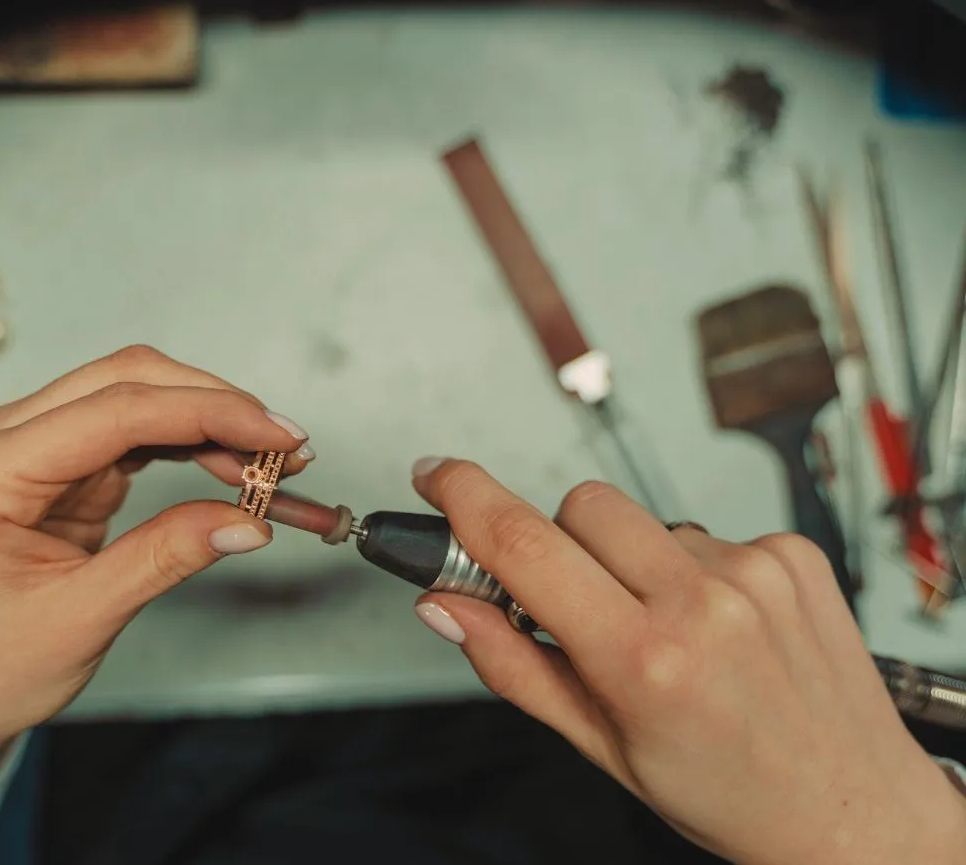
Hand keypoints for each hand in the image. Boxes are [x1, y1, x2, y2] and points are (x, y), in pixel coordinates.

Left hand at [0, 346, 313, 826]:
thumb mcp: (80, 618)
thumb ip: (165, 558)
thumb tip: (249, 523)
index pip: (115, 410)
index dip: (208, 413)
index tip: (278, 437)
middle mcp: (0, 440)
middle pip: (126, 381)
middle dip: (215, 405)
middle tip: (287, 447)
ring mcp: (28, 445)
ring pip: (135, 395)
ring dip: (207, 419)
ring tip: (269, 461)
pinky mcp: (58, 462)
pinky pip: (134, 430)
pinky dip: (188, 443)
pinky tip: (230, 466)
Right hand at [410, 461, 965, 864]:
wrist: (851, 811)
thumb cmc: (728, 793)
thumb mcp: (601, 748)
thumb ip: (511, 665)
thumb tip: (445, 606)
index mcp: (644, 660)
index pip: (524, 544)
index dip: (463, 496)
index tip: (435, 477)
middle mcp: (704, 604)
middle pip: (581, 506)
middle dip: (560, 545)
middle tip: (579, 606)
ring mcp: (756, 572)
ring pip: (641, 518)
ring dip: (629, 560)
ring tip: (665, 627)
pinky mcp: (792, 554)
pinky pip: (703, 530)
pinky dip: (692, 567)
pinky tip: (716, 622)